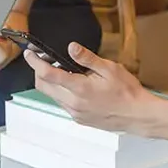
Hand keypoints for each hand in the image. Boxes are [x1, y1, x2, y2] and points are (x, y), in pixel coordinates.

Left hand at [23, 42, 152, 130]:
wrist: (138, 115)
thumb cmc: (127, 92)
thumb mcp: (110, 69)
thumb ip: (88, 59)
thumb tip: (71, 47)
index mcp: (80, 89)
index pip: (48, 75)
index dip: (35, 63)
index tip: (29, 54)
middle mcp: (74, 103)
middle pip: (44, 86)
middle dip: (39, 71)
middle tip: (44, 59)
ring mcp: (75, 113)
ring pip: (52, 96)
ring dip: (50, 83)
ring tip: (63, 70)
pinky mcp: (79, 119)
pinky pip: (62, 104)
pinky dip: (61, 92)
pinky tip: (74, 85)